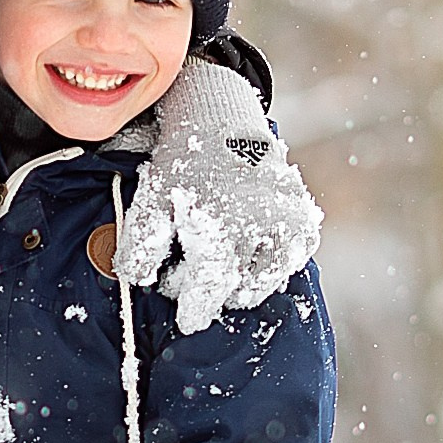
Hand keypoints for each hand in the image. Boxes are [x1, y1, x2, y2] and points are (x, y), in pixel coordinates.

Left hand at [115, 56, 320, 329]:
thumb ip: (142, 242)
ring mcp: (290, 224)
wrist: (221, 122)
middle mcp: (263, 227)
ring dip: (240, 280)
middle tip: (190, 272)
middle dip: (212, 290)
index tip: (187, 320)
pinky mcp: (305, 221)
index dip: (196, 309)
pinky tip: (244, 245)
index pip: (211, 286)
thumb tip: (137, 281)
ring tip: (217, 256)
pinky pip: (290, 261)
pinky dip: (268, 263)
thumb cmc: (182, 165)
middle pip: (237, 288)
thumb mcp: (153, 199)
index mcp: (223, 224)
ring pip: (266, 281)